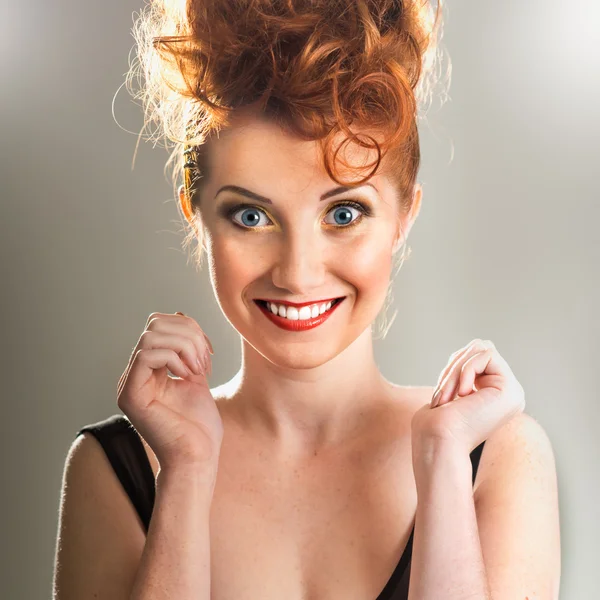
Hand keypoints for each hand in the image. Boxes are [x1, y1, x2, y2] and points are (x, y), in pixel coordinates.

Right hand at [117, 311, 222, 473]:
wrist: (198, 458)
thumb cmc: (199, 426)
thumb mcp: (196, 375)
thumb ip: (188, 349)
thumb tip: (179, 314)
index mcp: (149, 369)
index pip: (159, 325)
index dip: (189, 329)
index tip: (209, 353)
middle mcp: (134, 374)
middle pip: (155, 325)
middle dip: (189, 335)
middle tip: (205, 362)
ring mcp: (130, 385)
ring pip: (151, 335)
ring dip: (185, 346)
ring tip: (199, 370)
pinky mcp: (130, 396)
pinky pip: (146, 355)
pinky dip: (174, 358)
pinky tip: (188, 376)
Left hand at [411, 339, 525, 455]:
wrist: (438, 443)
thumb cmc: (435, 424)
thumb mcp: (452, 388)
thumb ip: (468, 369)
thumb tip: (481, 343)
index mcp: (496, 395)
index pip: (477, 355)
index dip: (454, 365)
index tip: (442, 393)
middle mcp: (509, 394)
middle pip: (481, 348)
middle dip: (455, 365)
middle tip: (444, 395)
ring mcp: (513, 392)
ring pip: (482, 349)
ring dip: (456, 369)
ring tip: (449, 396)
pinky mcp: (511, 390)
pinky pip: (486, 355)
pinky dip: (465, 370)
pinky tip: (462, 395)